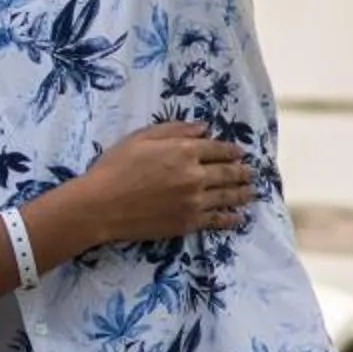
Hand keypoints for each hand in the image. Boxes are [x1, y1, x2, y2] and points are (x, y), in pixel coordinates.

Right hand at [79, 121, 253, 243]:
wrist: (101, 206)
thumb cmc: (115, 168)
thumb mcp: (141, 138)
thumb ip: (175, 129)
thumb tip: (204, 128)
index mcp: (184, 151)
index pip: (218, 149)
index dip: (232, 150)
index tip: (240, 152)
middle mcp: (195, 176)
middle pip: (228, 172)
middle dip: (242, 172)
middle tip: (251, 172)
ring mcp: (194, 201)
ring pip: (227, 196)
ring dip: (242, 193)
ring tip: (251, 192)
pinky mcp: (188, 223)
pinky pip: (216, 220)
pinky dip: (230, 218)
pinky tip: (237, 217)